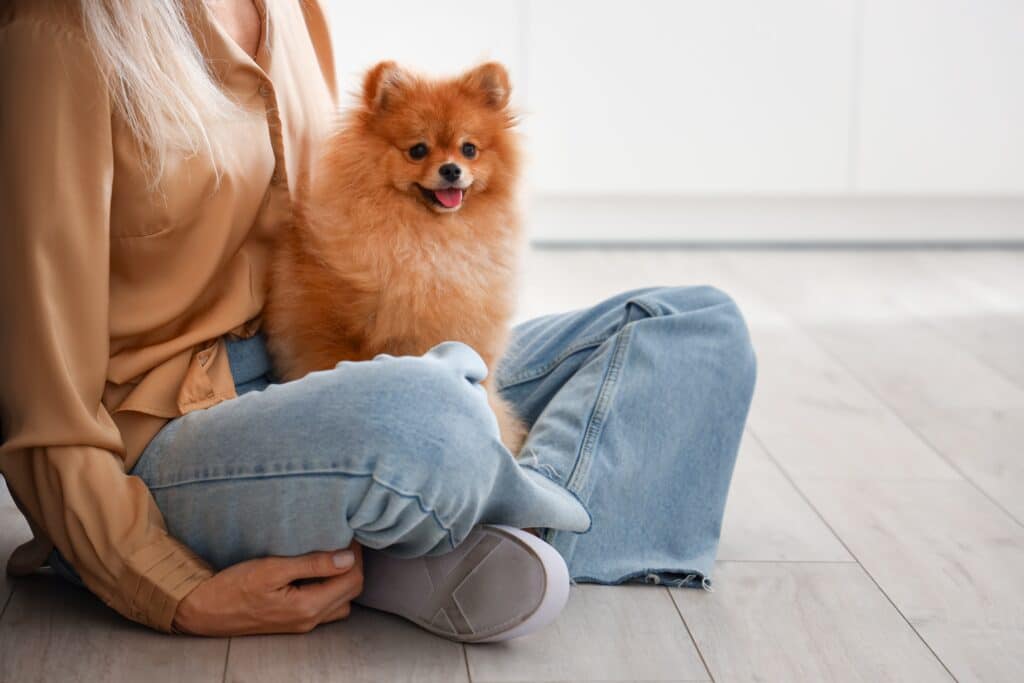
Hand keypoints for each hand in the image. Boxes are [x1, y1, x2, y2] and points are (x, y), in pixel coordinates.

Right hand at [172, 542, 362, 635]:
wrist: (203, 610)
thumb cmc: (233, 586)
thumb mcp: (272, 569)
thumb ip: (313, 565)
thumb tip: (347, 558)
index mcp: (308, 607)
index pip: (352, 579)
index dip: (354, 555)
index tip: (346, 534)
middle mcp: (310, 620)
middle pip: (351, 591)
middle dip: (351, 564)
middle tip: (340, 539)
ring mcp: (302, 624)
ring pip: (341, 600)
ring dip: (341, 577)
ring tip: (328, 553)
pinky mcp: (293, 621)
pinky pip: (325, 605)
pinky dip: (328, 587)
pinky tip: (315, 570)